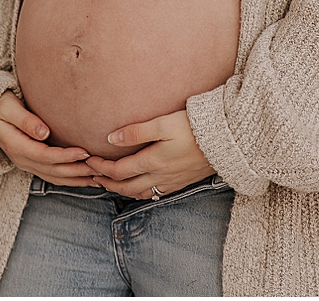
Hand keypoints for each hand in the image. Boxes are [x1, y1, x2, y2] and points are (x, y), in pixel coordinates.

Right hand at [0, 91, 96, 186]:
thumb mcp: (8, 108)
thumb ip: (25, 120)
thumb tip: (43, 132)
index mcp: (15, 145)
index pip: (44, 155)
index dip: (65, 156)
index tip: (85, 152)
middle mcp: (21, 158)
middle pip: (53, 170)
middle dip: (77, 170)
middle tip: (101, 167)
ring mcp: (26, 163)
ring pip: (54, 176)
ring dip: (77, 179)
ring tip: (100, 177)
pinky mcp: (32, 163)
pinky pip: (52, 175)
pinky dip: (70, 179)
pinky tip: (87, 179)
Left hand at [82, 110, 215, 198]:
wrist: (229, 140)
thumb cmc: (196, 127)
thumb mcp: (165, 123)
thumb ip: (137, 131)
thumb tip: (111, 139)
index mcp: (153, 161)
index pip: (118, 170)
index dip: (100, 167)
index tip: (89, 160)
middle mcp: (160, 176)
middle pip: (125, 187)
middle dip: (106, 182)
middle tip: (93, 176)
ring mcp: (172, 181)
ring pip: (139, 193)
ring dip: (121, 190)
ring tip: (111, 183)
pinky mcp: (183, 182)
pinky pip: (155, 194)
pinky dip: (141, 193)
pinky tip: (139, 188)